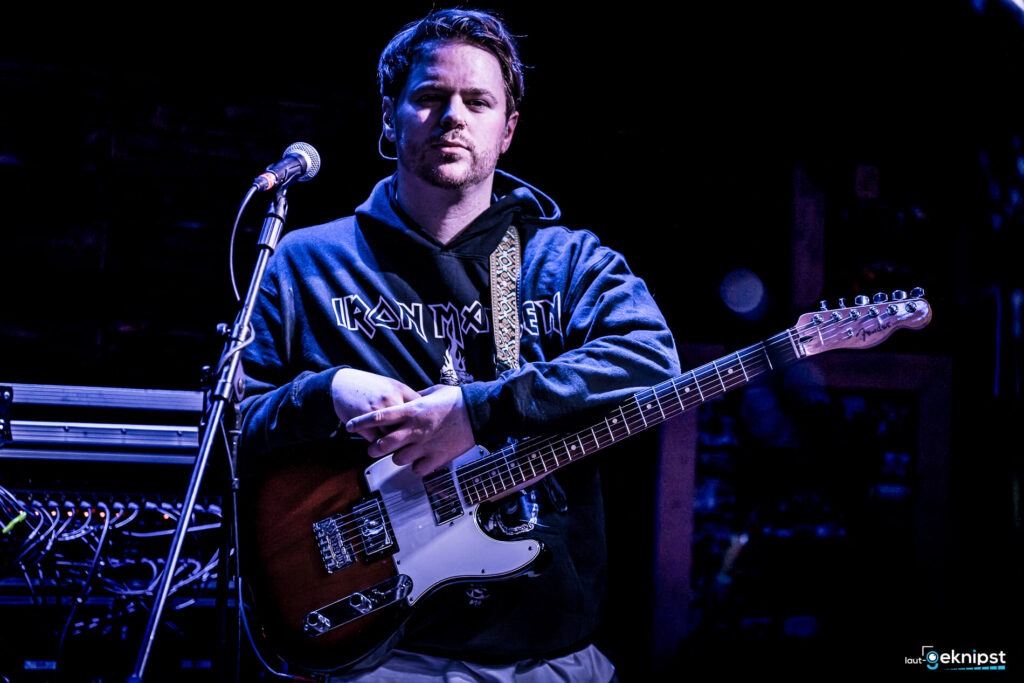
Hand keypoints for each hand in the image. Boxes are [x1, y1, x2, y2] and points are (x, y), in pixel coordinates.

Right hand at [331, 368, 420, 442]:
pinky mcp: (365, 424)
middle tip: (414, 442)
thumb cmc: (369, 387)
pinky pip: (378, 441)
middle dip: (413, 436)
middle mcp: (392, 400)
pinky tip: (379, 442)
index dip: (425, 421)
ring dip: (395, 443)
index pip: (422, 409)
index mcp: (401, 390)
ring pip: (394, 436)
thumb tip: (425, 411)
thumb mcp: (392, 386)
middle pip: (410, 426)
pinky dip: (379, 444)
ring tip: (397, 446)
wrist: (341, 385)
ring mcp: (378, 412)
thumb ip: (408, 398)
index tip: (427, 428)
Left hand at [345, 384, 475, 476]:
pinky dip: (417, 467)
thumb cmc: (458, 400)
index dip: (361, 422)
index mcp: (412, 411)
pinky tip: (420, 461)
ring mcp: (425, 446)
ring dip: (397, 457)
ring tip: (403, 452)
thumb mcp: (434, 391)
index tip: (349, 426)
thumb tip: (407, 400)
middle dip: (374, 448)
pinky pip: (417, 470)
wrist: (479, 413)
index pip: (379, 417)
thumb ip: (416, 397)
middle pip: (383, 444)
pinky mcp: (437, 458)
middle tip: (373, 447)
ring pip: (398, 459)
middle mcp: (415, 430)